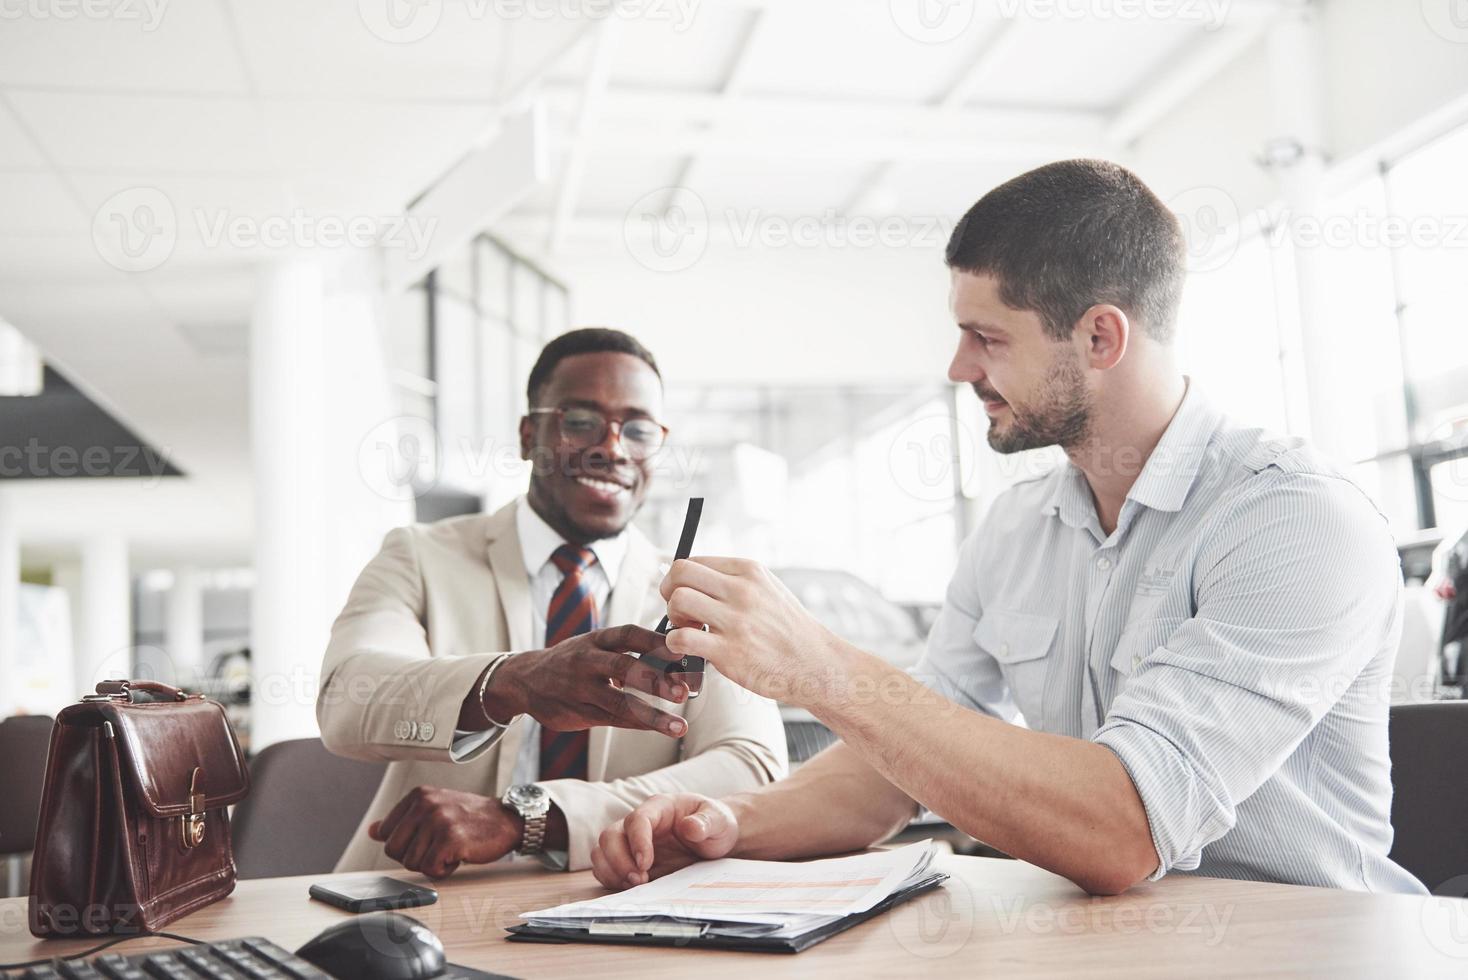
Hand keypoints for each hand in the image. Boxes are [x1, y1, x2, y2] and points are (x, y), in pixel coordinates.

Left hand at [368, 786, 521, 878]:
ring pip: (411, 863)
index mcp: (418, 795)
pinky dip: (444, 870)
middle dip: (415, 856)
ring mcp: (438, 820)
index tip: (427, 838)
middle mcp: (426, 804)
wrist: (506, 820)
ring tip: (451, 849)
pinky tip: (458, 856)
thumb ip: (402, 820)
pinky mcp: (451, 838)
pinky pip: (431, 869)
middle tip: (438, 847)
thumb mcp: (434, 809)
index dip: (406, 844)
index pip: (385, 834)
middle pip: (394, 850)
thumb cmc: (470, 818)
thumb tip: (373, 831)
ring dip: (432, 864)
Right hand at [477, 624, 690, 735]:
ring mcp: (581, 689)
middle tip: (682, 691)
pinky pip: (613, 720)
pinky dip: (638, 724)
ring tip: (678, 727)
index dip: (655, 641)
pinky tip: (659, 729)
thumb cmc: (572, 660)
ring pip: (620, 703)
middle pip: (624, 667)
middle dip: (655, 680)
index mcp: (595, 639)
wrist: (525, 680)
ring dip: (652, 716)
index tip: (681, 650)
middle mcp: (587, 661)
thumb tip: (673, 656)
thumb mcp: (592, 645)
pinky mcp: (579, 713)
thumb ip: (626, 651)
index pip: (628, 634)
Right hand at [591, 794, 739, 889]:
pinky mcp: (630, 861)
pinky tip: (630, 888)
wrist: (714, 839)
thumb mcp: (719, 820)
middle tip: (639, 879)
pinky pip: (606, 867)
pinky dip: (611, 879)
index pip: (637, 819)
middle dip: (619, 860)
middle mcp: (639, 824)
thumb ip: (706, 821)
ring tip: (634, 885)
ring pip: (602, 851)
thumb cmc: (715, 825)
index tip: (645, 863)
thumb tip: (690, 827)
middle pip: (610, 835)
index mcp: (659, 808)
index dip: (637, 841)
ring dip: (612, 870)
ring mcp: (631, 843)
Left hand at [659, 558, 846, 705]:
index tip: (686, 596)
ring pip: (678, 601)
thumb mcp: (768, 588)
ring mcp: (736, 621)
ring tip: (689, 630)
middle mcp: (742, 591)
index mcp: (749, 571)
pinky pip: (681, 638)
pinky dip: (675, 643)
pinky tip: (688, 649)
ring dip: (673, 617)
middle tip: (680, 612)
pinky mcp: (730, 652)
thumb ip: (735, 580)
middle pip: (680, 573)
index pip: (693, 561)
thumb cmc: (789, 629)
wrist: (815, 664)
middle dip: (668, 592)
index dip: (679, 580)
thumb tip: (695, 576)